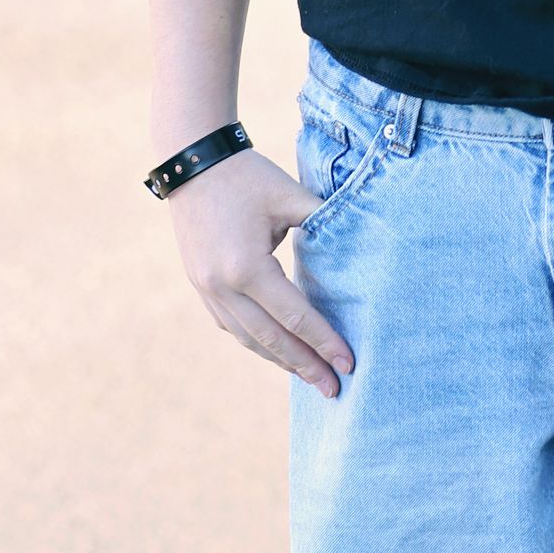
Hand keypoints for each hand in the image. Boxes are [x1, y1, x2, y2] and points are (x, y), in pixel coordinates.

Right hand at [163, 146, 355, 397]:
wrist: (192, 162)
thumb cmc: (247, 176)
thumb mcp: (289, 195)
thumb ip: (324, 222)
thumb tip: (361, 245)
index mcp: (247, 268)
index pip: (294, 316)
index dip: (323, 341)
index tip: (349, 364)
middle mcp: (223, 288)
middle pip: (271, 339)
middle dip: (305, 366)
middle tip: (335, 391)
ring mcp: (207, 291)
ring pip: (249, 338)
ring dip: (280, 361)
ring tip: (311, 378)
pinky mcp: (201, 287)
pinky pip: (233, 326)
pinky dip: (258, 342)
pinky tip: (277, 351)